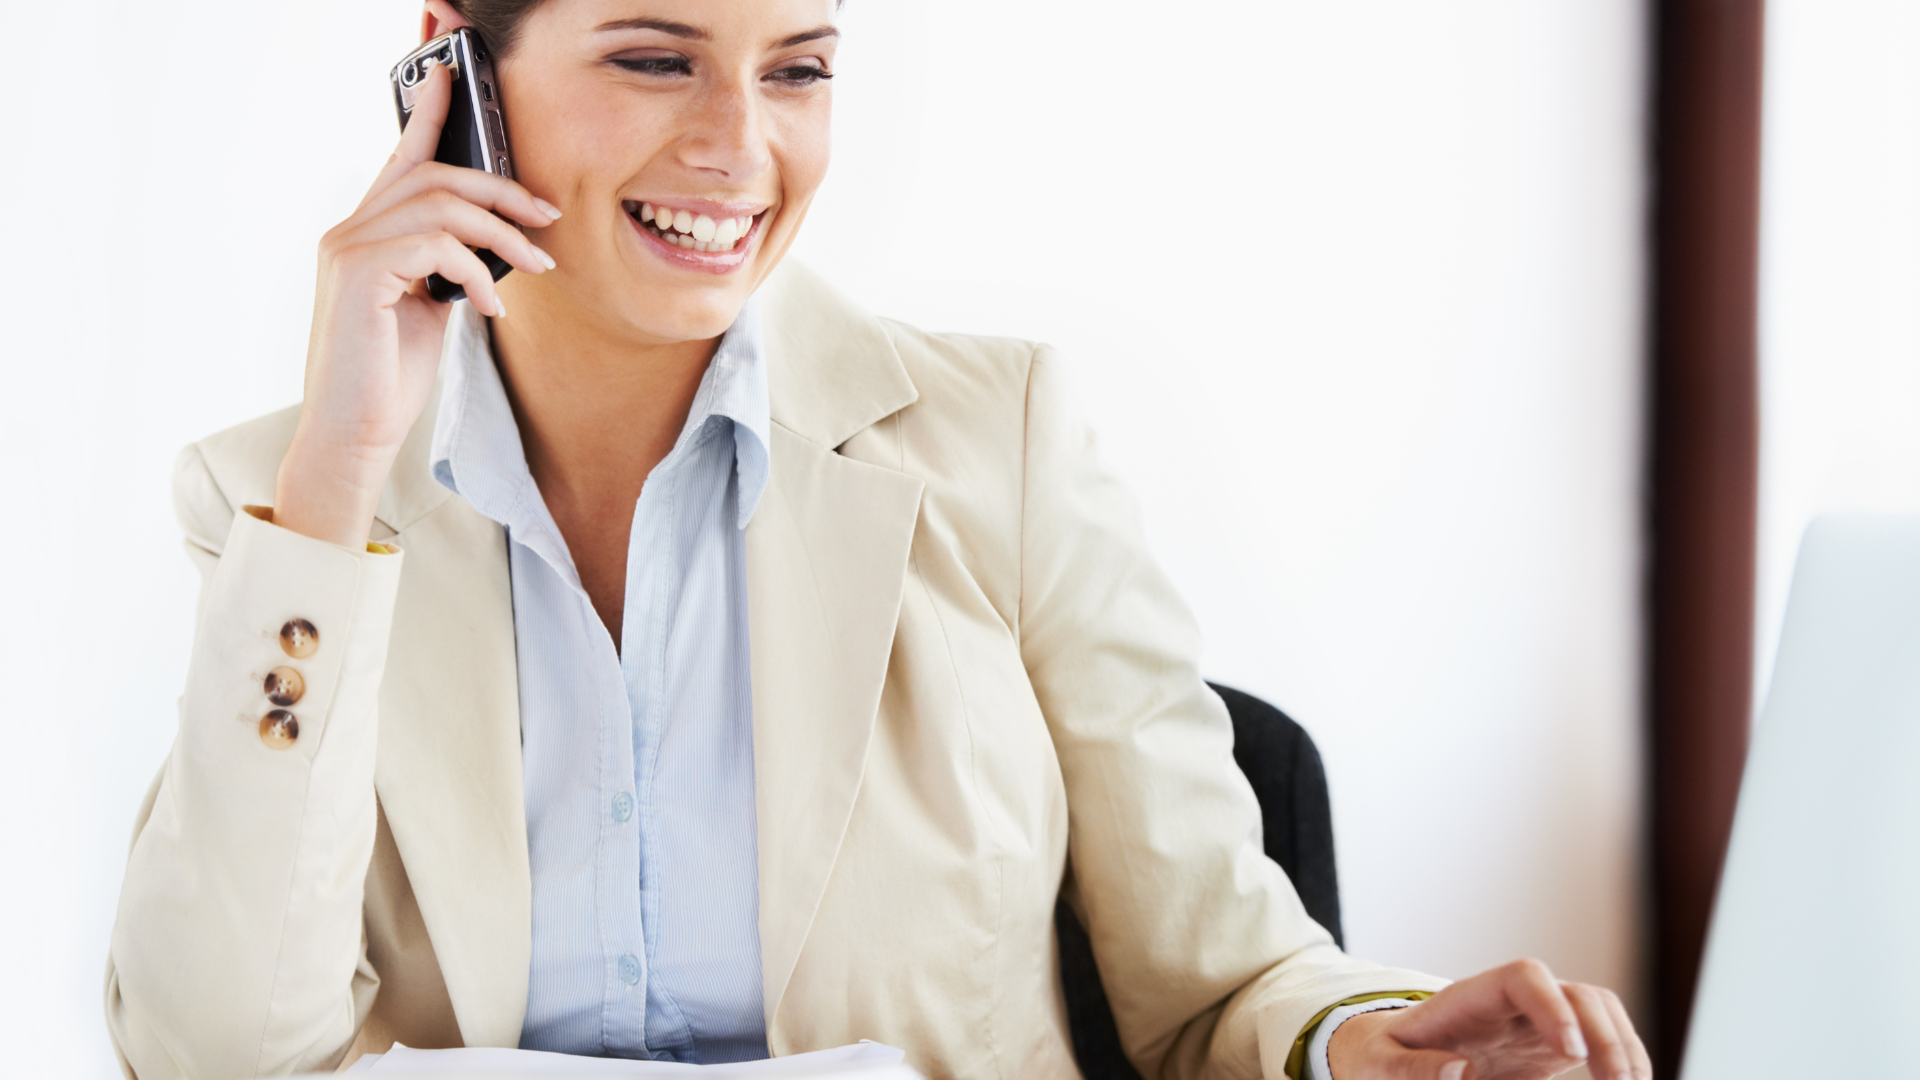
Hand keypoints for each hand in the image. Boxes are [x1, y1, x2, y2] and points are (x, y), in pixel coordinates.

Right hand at [275, 61, 560, 546]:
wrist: (356, 435)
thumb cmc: (390, 377)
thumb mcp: (429, 309)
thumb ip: (445, 265)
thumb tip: (491, 243)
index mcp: (365, 234)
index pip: (401, 161)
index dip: (427, 115)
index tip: (450, 78)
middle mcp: (348, 231)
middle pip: (432, 174)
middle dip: (500, 187)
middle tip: (549, 214)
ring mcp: (347, 249)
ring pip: (440, 206)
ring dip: (502, 234)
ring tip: (538, 266)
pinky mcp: (358, 275)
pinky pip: (434, 246)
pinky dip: (475, 273)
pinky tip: (492, 309)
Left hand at [1326, 959, 1650, 1079]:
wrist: (1391, 1055)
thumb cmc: (1381, 1057)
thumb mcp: (1378, 1064)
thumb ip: (1410, 1069)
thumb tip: (1458, 1070)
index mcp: (1469, 998)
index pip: (1524, 977)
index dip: (1554, 1007)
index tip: (1571, 1054)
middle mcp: (1511, 1003)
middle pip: (1575, 992)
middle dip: (1606, 1034)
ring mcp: (1536, 1021)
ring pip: (1597, 1010)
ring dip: (1624, 1045)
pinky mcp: (1550, 1046)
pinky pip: (1600, 1037)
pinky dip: (1623, 1057)